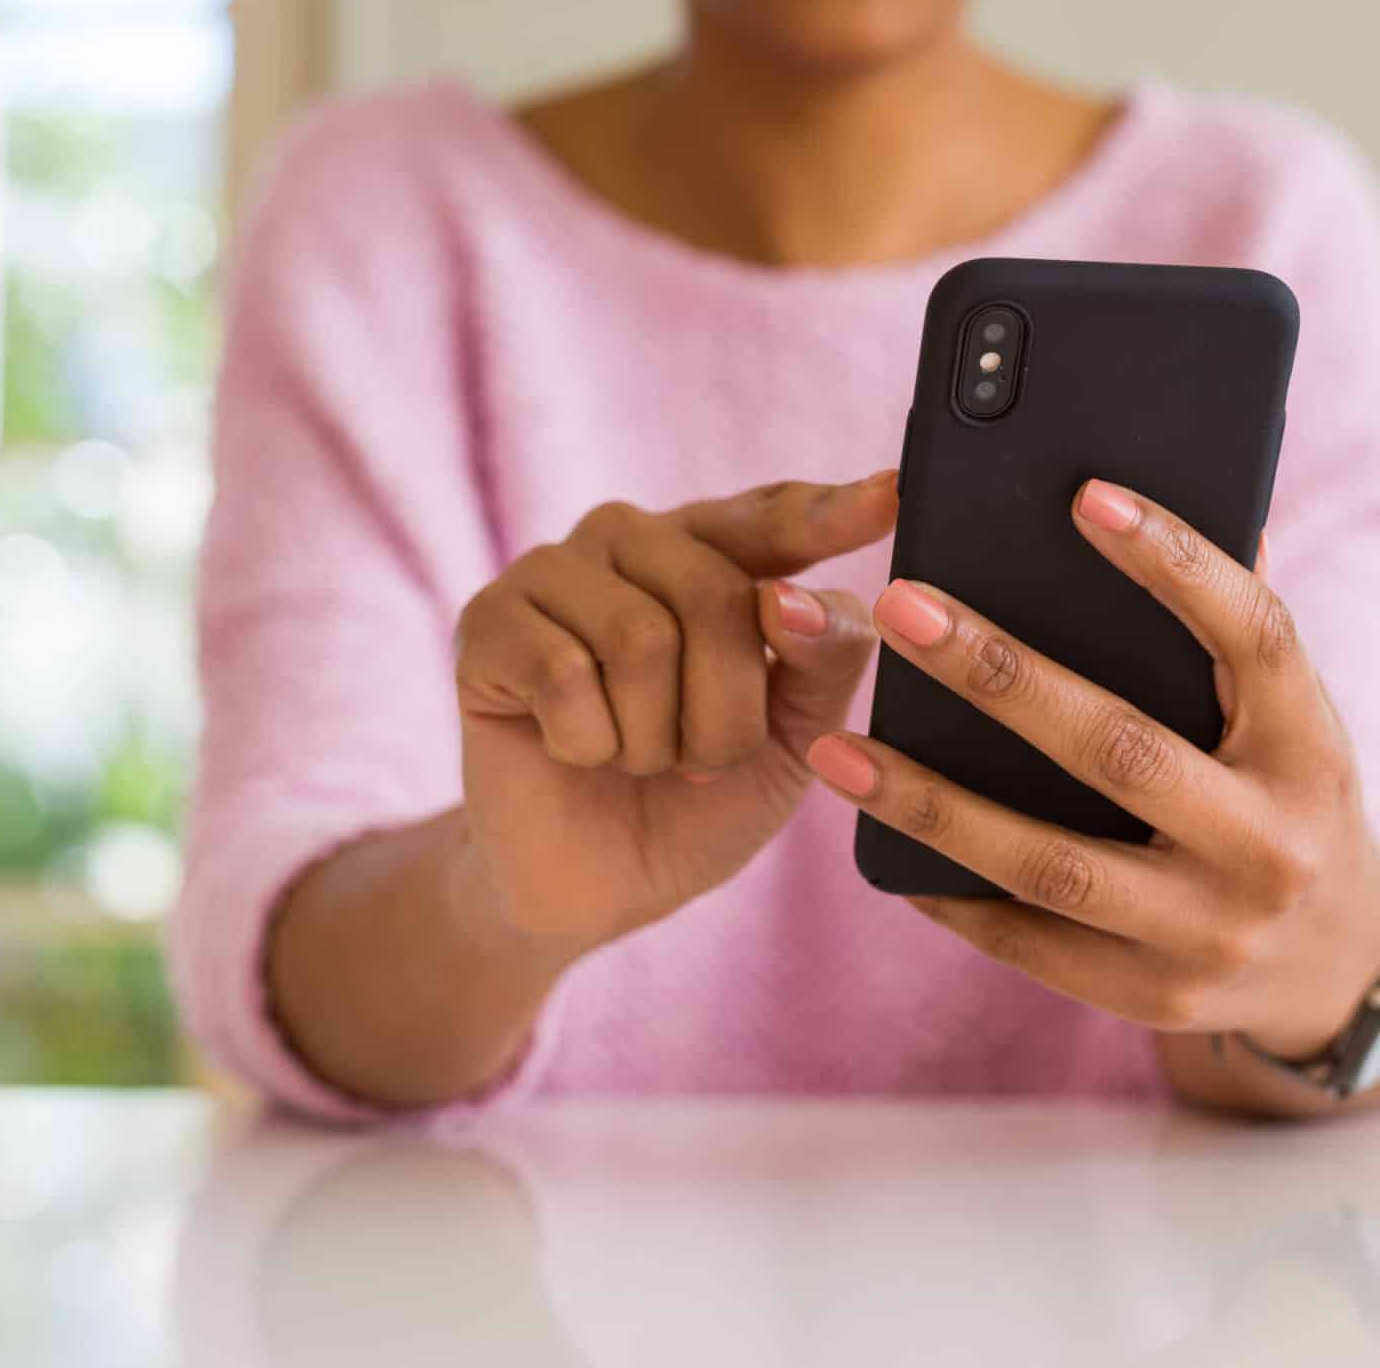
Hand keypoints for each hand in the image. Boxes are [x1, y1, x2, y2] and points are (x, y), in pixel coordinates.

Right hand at [454, 471, 895, 949]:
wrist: (596, 886)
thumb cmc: (700, 800)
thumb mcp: (795, 738)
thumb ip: (822, 659)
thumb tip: (788, 598)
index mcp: (718, 553)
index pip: (777, 515)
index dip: (829, 509)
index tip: (890, 493)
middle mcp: (636, 538)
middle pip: (717, 597)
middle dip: (725, 716)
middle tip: (696, 762)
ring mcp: (554, 569)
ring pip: (642, 638)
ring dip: (654, 739)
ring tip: (635, 757)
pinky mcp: (488, 620)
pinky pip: (565, 674)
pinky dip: (587, 744)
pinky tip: (571, 752)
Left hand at [802, 477, 1379, 1063]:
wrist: (1335, 971)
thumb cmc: (1286, 798)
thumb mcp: (1292, 719)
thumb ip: (1231, 627)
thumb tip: (1159, 494)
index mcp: (1312, 748)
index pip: (1256, 635)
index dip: (1176, 563)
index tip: (1085, 495)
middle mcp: (1268, 844)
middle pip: (1120, 749)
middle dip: (999, 674)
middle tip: (900, 604)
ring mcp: (1209, 933)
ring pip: (1049, 863)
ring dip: (931, 802)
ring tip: (835, 749)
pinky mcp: (1151, 996)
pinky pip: (1030, 942)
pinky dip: (951, 888)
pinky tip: (880, 838)